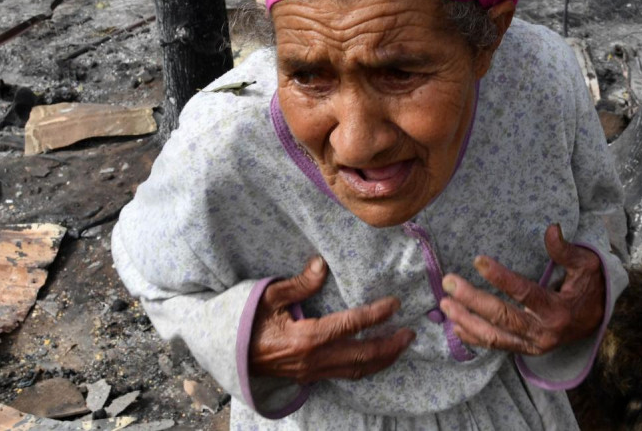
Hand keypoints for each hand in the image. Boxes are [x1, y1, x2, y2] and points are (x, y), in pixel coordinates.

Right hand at [249, 255, 414, 383]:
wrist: (230, 355)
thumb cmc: (247, 322)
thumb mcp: (268, 296)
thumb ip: (299, 283)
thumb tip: (322, 264)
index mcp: (307, 337)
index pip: (351, 325)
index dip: (376, 314)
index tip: (395, 303)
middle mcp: (315, 359)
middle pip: (362, 355)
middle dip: (390, 345)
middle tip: (410, 332)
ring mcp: (314, 372)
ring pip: (357, 370)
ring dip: (383, 359)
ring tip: (402, 345)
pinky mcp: (311, 377)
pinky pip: (346, 375)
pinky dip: (366, 367)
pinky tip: (377, 359)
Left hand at [438, 224, 603, 354]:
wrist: (597, 321)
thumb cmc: (588, 288)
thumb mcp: (585, 265)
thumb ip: (566, 250)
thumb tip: (552, 228)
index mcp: (557, 310)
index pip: (524, 293)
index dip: (500, 277)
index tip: (477, 260)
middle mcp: (544, 332)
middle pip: (503, 317)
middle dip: (473, 300)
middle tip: (449, 283)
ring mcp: (533, 345)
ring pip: (495, 337)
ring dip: (467, 321)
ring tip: (445, 304)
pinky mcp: (525, 350)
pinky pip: (497, 346)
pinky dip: (475, 338)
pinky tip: (456, 326)